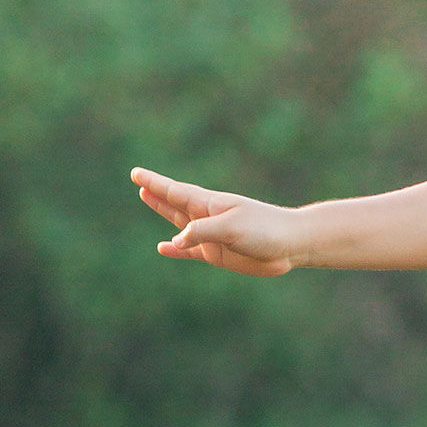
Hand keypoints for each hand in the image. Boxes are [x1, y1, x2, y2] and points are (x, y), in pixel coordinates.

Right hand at [133, 167, 301, 276]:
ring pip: (180, 224)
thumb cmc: (264, 229)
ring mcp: (212, 236)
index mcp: (211, 205)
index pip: (175, 191)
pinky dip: (176, 249)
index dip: (155, 183)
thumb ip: (201, 232)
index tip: (136, 173)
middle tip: (140, 183)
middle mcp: (208, 218)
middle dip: (157, 193)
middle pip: (175, 203)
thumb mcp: (231, 228)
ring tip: (148, 200)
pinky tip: (164, 247)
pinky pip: (190, 251)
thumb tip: (174, 242)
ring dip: (164, 212)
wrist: (291, 245)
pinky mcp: (218, 254)